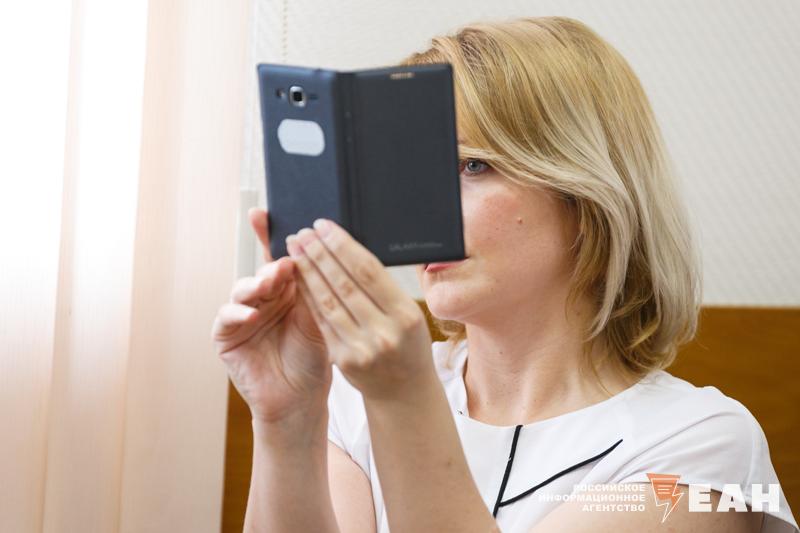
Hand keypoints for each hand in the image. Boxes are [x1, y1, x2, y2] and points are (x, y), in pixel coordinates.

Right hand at [211, 208, 330, 425]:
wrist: (302, 400)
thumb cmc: (314, 359)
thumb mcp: (319, 319)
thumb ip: (312, 290)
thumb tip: (312, 253)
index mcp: (287, 290)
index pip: (278, 258)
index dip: (269, 235)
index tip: (263, 213)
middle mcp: (263, 298)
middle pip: (260, 270)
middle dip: (270, 264)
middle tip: (285, 262)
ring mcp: (243, 316)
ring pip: (242, 289)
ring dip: (255, 284)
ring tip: (269, 284)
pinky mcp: (227, 337)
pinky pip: (226, 318)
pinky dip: (237, 313)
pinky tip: (251, 314)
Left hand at [285, 218, 433, 399]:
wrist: (404, 391)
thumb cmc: (407, 343)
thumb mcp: (408, 313)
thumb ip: (383, 287)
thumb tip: (350, 247)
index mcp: (406, 314)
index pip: (368, 271)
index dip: (342, 245)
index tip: (324, 226)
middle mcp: (385, 332)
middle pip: (345, 283)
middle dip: (320, 254)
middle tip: (303, 232)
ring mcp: (362, 348)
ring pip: (328, 301)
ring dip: (308, 271)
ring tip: (295, 249)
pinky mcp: (344, 359)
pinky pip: (322, 320)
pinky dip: (308, 296)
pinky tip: (298, 278)